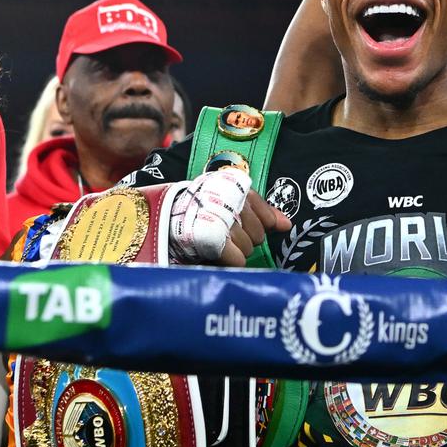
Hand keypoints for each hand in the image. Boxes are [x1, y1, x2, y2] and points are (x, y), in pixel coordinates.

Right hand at [168, 171, 291, 265]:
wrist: (160, 220)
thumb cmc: (197, 214)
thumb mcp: (230, 205)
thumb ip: (262, 212)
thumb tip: (287, 225)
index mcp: (232, 185)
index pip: (261, 208)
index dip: (258, 221)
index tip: (241, 225)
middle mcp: (229, 200)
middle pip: (258, 234)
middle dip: (245, 238)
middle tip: (223, 235)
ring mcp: (222, 220)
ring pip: (248, 248)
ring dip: (235, 251)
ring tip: (215, 243)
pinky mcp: (214, 240)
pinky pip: (238, 260)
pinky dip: (229, 261)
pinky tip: (215, 253)